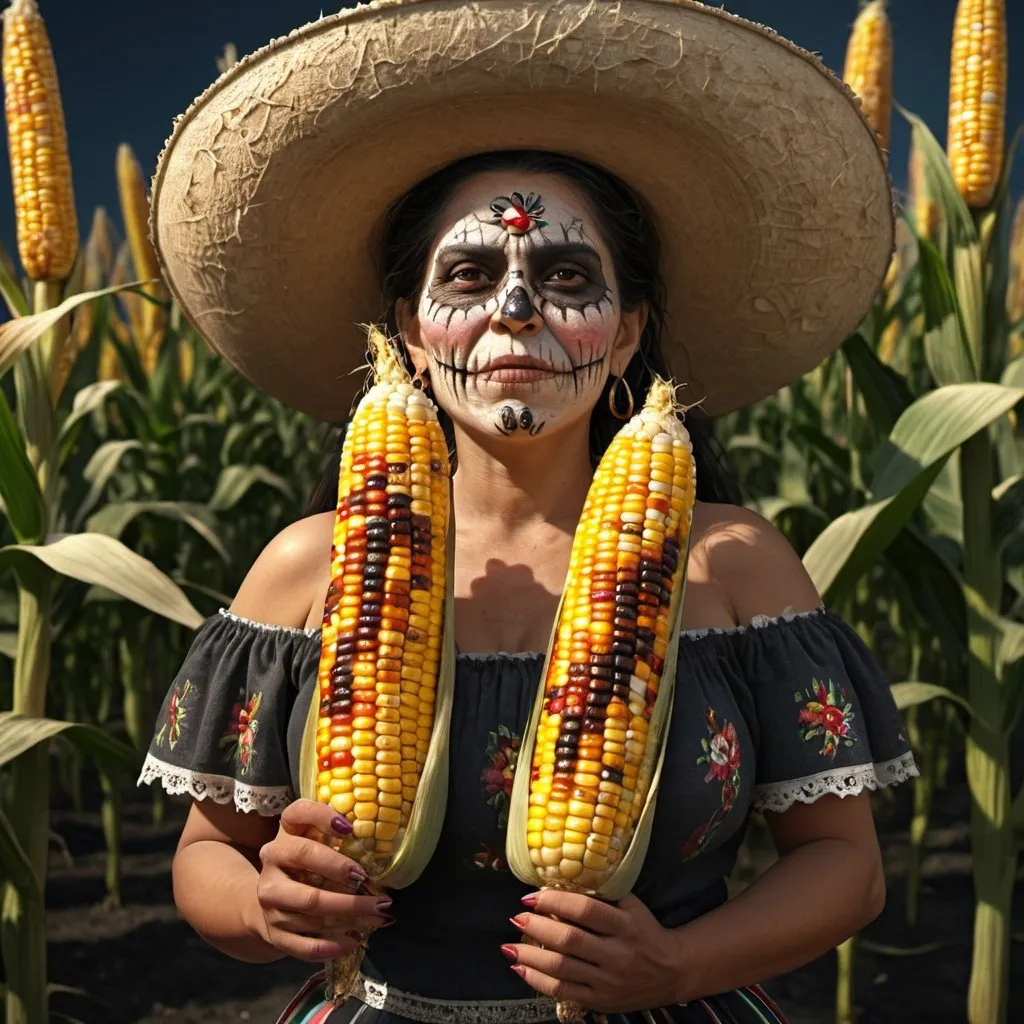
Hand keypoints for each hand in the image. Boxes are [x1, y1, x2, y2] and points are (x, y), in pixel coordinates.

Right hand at [251, 798, 391, 962]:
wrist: (271, 897)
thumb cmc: (307, 862)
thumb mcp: (317, 839)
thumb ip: (340, 836)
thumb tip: (380, 841)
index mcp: (286, 831)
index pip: (299, 812)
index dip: (323, 817)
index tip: (349, 828)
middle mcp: (272, 860)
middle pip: (305, 858)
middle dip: (341, 869)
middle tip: (368, 878)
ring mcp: (270, 898)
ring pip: (310, 905)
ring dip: (348, 912)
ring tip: (378, 913)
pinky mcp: (274, 931)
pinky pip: (304, 944)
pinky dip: (331, 945)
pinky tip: (354, 939)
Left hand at [504, 890, 683, 1011]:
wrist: (672, 971)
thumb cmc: (645, 931)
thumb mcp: (631, 907)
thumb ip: (602, 895)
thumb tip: (561, 881)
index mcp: (624, 925)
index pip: (585, 910)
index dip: (555, 901)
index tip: (531, 896)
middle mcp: (616, 954)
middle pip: (569, 940)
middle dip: (537, 927)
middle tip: (516, 917)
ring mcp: (608, 980)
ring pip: (562, 968)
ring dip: (530, 957)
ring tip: (509, 947)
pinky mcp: (602, 1001)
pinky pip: (564, 991)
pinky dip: (538, 980)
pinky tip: (521, 969)